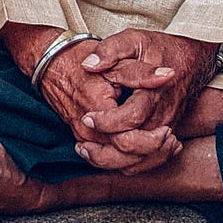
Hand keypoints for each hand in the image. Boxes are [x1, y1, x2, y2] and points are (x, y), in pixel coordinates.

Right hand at [0, 24, 179, 171]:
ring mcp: (85, 137)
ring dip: (144, 160)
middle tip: (172, 140)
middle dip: (152, 153)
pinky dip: (129, 160)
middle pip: (124, 159)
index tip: (169, 130)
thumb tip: (169, 75)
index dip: (152, 140)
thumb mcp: (117, 58)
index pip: (128, 141)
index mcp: (97, 111)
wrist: (51, 62)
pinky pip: (108, 159)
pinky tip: (149, 151)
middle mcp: (88, 131)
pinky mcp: (86, 139)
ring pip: (116, 164)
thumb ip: (143, 71)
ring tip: (166, 147)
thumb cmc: (82, 57)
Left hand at [77, 29, 216, 172]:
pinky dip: (125, 164)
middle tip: (81, 142)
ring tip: (86, 150)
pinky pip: (146, 161)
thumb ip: (110, 50)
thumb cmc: (160, 49)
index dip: (105, 122)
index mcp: (153, 94)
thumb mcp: (133, 39)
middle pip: (134, 148)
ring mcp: (165, 129)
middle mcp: (162, 117)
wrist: (191, 60)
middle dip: (104, 150)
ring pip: (139, 160)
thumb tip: (89, 65)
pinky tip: (105, 155)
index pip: (129, 119)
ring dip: (111, 161)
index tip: (86, 116)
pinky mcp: (164, 136)